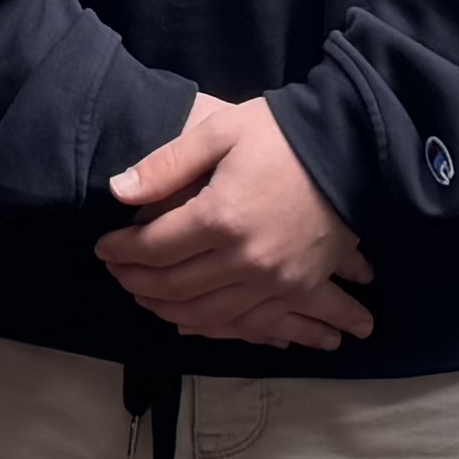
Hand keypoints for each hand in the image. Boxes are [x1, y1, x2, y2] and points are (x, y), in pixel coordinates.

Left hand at [96, 93, 372, 349]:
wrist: (353, 148)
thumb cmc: (282, 134)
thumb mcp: (220, 132)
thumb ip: (167, 165)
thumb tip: (118, 191)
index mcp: (220, 218)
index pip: (154, 248)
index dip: (122, 250)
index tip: (104, 246)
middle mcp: (243, 259)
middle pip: (174, 286)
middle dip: (137, 282)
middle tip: (117, 274)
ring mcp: (273, 281)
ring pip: (206, 314)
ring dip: (167, 311)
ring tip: (145, 298)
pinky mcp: (297, 288)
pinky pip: (247, 322)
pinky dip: (214, 327)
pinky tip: (192, 323)